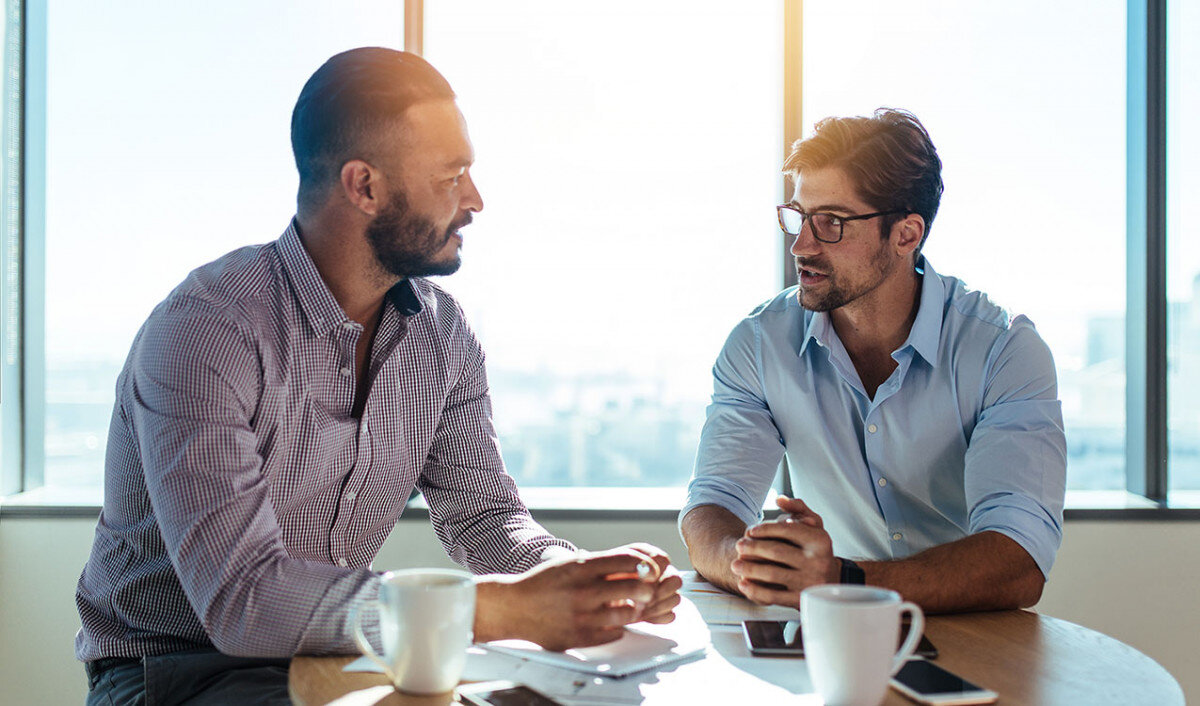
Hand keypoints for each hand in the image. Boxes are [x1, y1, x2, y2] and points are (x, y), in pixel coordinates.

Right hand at [485, 548, 661, 650]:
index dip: (646, 565)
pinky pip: (614, 634)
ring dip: (631, 611)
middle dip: (646, 590)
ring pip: (627, 614)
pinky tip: (606, 622)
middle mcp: (582, 591)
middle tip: (647, 591)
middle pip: (633, 588)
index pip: (627, 560)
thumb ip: (601, 565)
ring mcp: (581, 616)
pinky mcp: (579, 637)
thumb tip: (639, 564)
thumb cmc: (545, 583)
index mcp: (581, 568)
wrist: (513, 607)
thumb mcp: (570, 565)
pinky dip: (615, 628)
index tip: (651, 570)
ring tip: (624, 607)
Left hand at [606, 543, 682, 624]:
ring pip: (675, 598)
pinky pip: (670, 615)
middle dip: (659, 592)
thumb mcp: (612, 569)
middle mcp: (660, 573)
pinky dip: (658, 618)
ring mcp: (663, 592)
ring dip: (658, 606)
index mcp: (649, 556)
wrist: (598, 598)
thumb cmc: (603, 580)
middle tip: (641, 600)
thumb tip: (646, 575)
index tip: (642, 580)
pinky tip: (644, 617)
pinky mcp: (661, 610)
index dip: (655, 571)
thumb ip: (631, 566)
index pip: (663, 560)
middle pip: (675, 581)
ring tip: (640, 610)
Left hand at [731, 496, 838, 606]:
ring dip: (749, 569)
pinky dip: (755, 591)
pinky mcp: (801, 600)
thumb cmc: (816, 549)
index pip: (787, 530)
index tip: (750, 530)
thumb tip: (779, 499)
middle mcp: (818, 561)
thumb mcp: (815, 525)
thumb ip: (798, 508)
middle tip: (739, 546)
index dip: (765, 529)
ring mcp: (809, 582)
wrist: (830, 580)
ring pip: (772, 574)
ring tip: (735, 565)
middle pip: (777, 551)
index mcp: (820, 540)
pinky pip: (774, 596)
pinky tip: (743, 584)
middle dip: (753, 548)